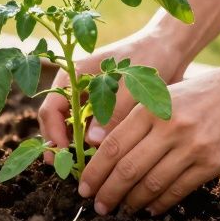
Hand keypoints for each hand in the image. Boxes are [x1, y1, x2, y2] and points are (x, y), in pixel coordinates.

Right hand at [37, 29, 185, 161]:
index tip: (64, 153)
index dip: (53, 132)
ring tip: (84, 172)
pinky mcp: (106, 111)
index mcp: (74, 76)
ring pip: (74, 131)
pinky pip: (93, 132)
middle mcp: (78, 91)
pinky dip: (94, 147)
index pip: (51, 108)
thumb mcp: (130, 84)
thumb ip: (112, 111)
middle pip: (58, 123)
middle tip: (69, 171)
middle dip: (61, 147)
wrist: (168, 48)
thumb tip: (91, 142)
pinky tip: (102, 163)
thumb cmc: (147, 57)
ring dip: (77, 150)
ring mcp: (90, 101)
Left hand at [77, 60, 219, 215]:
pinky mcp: (211, 162)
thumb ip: (139, 119)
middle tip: (98, 205)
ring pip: (151, 184)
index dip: (95, 171)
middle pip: (127, 169)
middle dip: (108, 192)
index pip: (113, 146)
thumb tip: (105, 150)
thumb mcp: (167, 94)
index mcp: (152, 107)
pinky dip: (160, 203)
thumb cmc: (206, 91)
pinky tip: (151, 208)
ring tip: (122, 210)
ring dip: (132, 202)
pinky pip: (178, 189)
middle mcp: (169, 127)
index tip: (84, 186)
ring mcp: (191, 146)